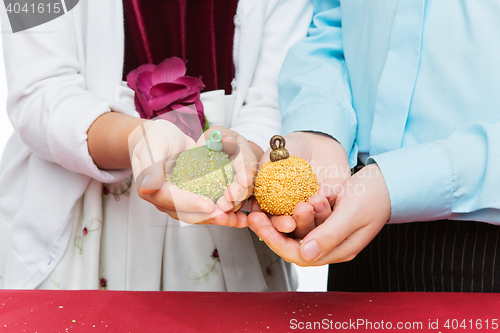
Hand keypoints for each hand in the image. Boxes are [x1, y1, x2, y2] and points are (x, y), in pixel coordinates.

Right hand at [129, 121, 254, 226]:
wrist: (161, 138)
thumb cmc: (155, 139)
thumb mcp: (152, 147)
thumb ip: (151, 167)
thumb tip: (147, 189)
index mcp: (153, 190)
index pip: (172, 200)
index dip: (191, 204)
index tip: (209, 205)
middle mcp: (165, 200)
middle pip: (187, 214)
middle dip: (208, 216)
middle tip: (227, 216)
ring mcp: (179, 201)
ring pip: (199, 215)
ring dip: (218, 218)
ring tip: (237, 220)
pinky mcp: (192, 198)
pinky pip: (207, 208)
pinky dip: (223, 212)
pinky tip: (239, 216)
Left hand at [197, 126, 261, 225]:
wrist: (217, 154)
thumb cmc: (217, 142)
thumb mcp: (218, 133)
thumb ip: (221, 136)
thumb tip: (228, 141)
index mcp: (244, 155)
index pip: (247, 162)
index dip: (246, 171)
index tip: (244, 180)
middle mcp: (247, 174)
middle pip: (246, 185)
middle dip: (238, 193)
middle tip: (227, 198)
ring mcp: (242, 188)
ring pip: (241, 200)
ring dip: (233, 207)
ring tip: (222, 211)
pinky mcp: (234, 200)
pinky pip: (236, 211)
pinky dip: (233, 218)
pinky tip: (229, 221)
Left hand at [249, 164, 390, 265]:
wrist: (389, 182)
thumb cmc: (374, 197)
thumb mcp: (351, 214)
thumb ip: (330, 235)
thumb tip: (305, 254)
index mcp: (338, 250)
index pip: (299, 255)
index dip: (276, 242)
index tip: (260, 225)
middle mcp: (331, 245)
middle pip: (294, 245)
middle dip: (273, 231)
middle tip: (255, 216)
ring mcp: (329, 232)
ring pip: (298, 232)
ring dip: (284, 220)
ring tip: (268, 208)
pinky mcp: (327, 219)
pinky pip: (305, 219)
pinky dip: (295, 210)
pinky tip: (285, 202)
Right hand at [251, 131, 350, 237]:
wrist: (312, 137)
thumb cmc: (287, 150)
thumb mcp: (268, 162)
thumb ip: (257, 180)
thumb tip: (245, 199)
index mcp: (278, 208)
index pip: (270, 223)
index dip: (264, 225)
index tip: (260, 222)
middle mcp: (297, 212)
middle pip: (293, 229)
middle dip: (289, 226)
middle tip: (289, 222)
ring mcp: (317, 208)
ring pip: (315, 223)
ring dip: (311, 217)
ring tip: (309, 203)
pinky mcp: (335, 200)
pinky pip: (334, 206)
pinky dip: (328, 201)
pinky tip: (324, 193)